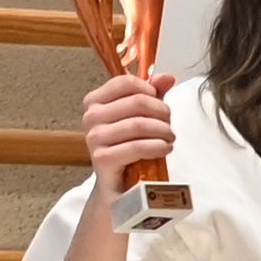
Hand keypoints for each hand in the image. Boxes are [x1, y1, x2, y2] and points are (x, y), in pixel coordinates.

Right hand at [78, 75, 175, 191]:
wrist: (117, 183)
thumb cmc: (127, 146)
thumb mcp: (140, 115)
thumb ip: (152, 94)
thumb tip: (167, 77)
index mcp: (94, 101)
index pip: (126, 82)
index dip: (149, 90)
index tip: (158, 101)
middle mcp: (91, 117)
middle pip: (137, 102)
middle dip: (161, 112)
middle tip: (168, 124)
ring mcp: (95, 138)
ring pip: (139, 124)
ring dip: (163, 131)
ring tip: (169, 138)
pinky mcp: (102, 158)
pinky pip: (137, 146)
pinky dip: (158, 146)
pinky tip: (165, 148)